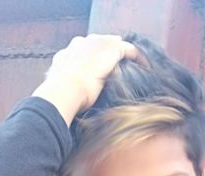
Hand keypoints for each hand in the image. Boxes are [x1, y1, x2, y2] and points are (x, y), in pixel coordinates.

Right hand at [31, 34, 147, 125]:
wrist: (64, 90)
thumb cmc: (60, 97)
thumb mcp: (59, 90)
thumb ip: (65, 90)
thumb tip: (68, 105)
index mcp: (67, 53)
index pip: (82, 49)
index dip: (91, 57)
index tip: (99, 67)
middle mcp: (80, 43)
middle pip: (98, 42)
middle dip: (107, 52)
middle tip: (116, 65)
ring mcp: (96, 43)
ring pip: (114, 43)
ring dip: (122, 53)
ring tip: (132, 65)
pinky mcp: (110, 48)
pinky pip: (129, 49)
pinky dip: (138, 56)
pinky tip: (145, 66)